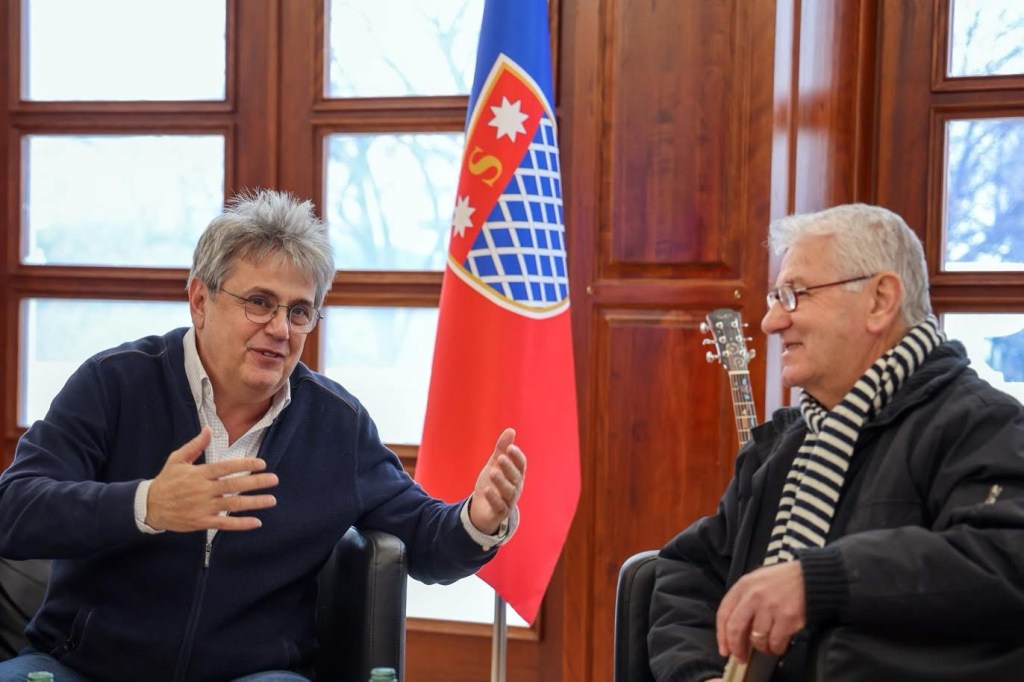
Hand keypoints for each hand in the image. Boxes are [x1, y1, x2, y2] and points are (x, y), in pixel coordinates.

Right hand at [146, 426, 278, 531]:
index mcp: (199, 474)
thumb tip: (209, 428)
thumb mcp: (177, 459)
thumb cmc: (166, 481)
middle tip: (274, 480)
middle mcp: (203, 490)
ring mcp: (203, 507)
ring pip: (233, 505)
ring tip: (271, 500)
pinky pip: (224, 524)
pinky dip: (241, 524)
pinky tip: (257, 522)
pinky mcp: (201, 522)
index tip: (262, 463)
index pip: (226, 467)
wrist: (149, 507)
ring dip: (254, 503)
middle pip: (234, 486)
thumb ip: (195, 445)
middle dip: (256, 482)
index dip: (244, 464)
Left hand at [468, 428, 526, 534]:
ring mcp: (508, 501)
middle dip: (509, 468)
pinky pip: (499, 506)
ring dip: (501, 481)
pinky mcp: (499, 512)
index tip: (509, 447)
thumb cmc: (492, 483)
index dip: (517, 456)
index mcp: (516, 475)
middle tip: (500, 458)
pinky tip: (487, 490)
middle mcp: (515, 488)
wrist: (481, 509)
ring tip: (493, 472)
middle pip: (515, 477)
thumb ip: (502, 449)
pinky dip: (494, 498)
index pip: (521, 465)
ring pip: (508, 492)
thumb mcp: (495, 464)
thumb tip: (511, 430)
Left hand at [716, 560, 805, 661]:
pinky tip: (778, 645)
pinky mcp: (787, 617)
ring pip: (757, 639)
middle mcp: (754, 596)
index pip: (724, 614)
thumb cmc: (783, 580)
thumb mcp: (756, 581)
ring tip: (766, 646)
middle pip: (735, 629)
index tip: (724, 648)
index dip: (721, 635)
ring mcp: (770, 607)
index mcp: (743, 586)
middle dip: (736, 648)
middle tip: (740, 657)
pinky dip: (776, 648)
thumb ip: (743, 600)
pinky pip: (775, 642)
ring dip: (761, 648)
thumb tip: (733, 629)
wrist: (810, 577)